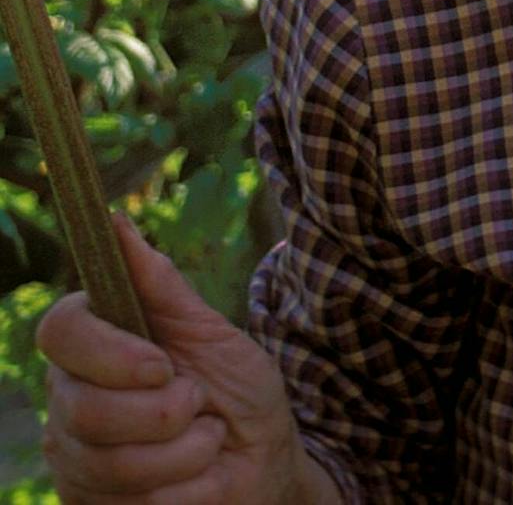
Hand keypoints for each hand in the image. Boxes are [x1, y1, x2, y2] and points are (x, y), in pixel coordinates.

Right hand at [37, 212, 334, 503]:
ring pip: (108, 463)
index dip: (109, 351)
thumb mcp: (211, 330)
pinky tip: (195, 480)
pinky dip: (185, 491)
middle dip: (165, 411)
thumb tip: (115, 222)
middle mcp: (70, 401)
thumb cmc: (238, 390)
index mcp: (97, 346)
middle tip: (200, 404)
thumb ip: (159, 284)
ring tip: (205, 440)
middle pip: (82, 407)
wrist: (264, 461)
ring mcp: (75, 461)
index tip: (163, 365)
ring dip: (184, 452)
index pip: (59, 330)